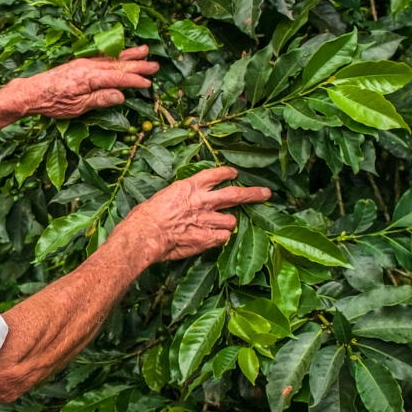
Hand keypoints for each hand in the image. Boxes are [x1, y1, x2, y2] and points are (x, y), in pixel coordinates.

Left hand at [10, 46, 158, 118]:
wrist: (32, 92)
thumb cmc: (53, 103)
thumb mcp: (77, 107)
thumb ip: (100, 99)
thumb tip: (121, 96)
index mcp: (90, 78)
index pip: (118, 78)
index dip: (134, 81)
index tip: (148, 83)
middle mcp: (89, 66)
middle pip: (118, 65)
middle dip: (138, 65)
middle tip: (156, 65)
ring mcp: (84, 62)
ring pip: (111, 58)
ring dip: (129, 55)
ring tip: (144, 50)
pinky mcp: (79, 63)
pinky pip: (102, 57)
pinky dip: (114, 55)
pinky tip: (120, 53)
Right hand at [120, 167, 270, 263]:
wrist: (145, 234)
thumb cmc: (146, 216)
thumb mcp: (163, 197)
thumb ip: (180, 198)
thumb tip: (183, 201)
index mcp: (189, 187)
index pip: (215, 175)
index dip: (227, 173)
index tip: (234, 173)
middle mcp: (202, 200)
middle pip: (235, 194)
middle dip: (252, 194)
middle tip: (265, 193)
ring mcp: (206, 219)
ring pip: (231, 220)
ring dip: (229, 223)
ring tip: (225, 225)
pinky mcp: (207, 237)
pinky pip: (223, 237)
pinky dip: (221, 238)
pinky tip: (214, 238)